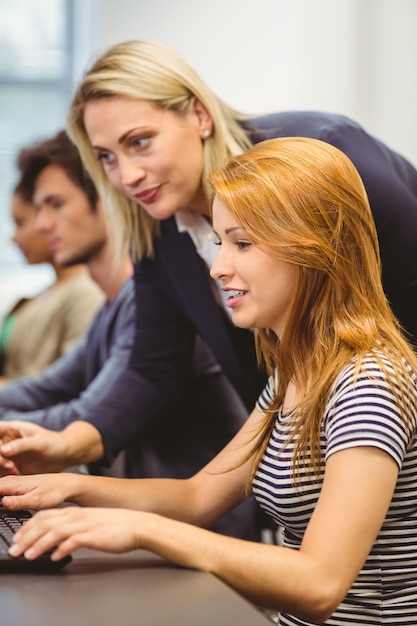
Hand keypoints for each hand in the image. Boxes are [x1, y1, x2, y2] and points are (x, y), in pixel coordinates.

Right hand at [0, 421, 69, 473]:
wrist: (65, 455)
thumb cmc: (55, 443)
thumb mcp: (40, 442)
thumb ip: (21, 445)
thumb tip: (3, 450)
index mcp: (12, 429)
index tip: (1, 450)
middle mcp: (7, 441)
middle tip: (10, 466)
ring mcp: (8, 454)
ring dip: (0, 468)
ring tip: (15, 471)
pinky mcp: (12, 466)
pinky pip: (1, 471)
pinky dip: (3, 475)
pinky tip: (14, 476)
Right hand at [0, 472, 76, 510]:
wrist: (66, 485)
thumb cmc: (55, 491)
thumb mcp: (36, 500)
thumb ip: (17, 502)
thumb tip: (2, 502)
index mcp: (12, 483)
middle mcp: (10, 481)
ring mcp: (12, 484)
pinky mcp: (16, 488)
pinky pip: (0, 491)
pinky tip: (0, 503)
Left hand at [8, 506, 144, 561]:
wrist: (137, 524)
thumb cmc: (116, 526)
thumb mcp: (90, 522)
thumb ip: (74, 528)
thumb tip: (56, 540)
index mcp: (75, 512)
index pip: (44, 515)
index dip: (28, 526)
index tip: (18, 537)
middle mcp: (77, 516)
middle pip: (45, 523)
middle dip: (26, 537)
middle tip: (15, 549)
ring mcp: (85, 525)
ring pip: (55, 532)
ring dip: (39, 544)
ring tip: (28, 555)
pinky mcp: (94, 536)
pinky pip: (73, 542)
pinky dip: (62, 549)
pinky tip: (55, 557)